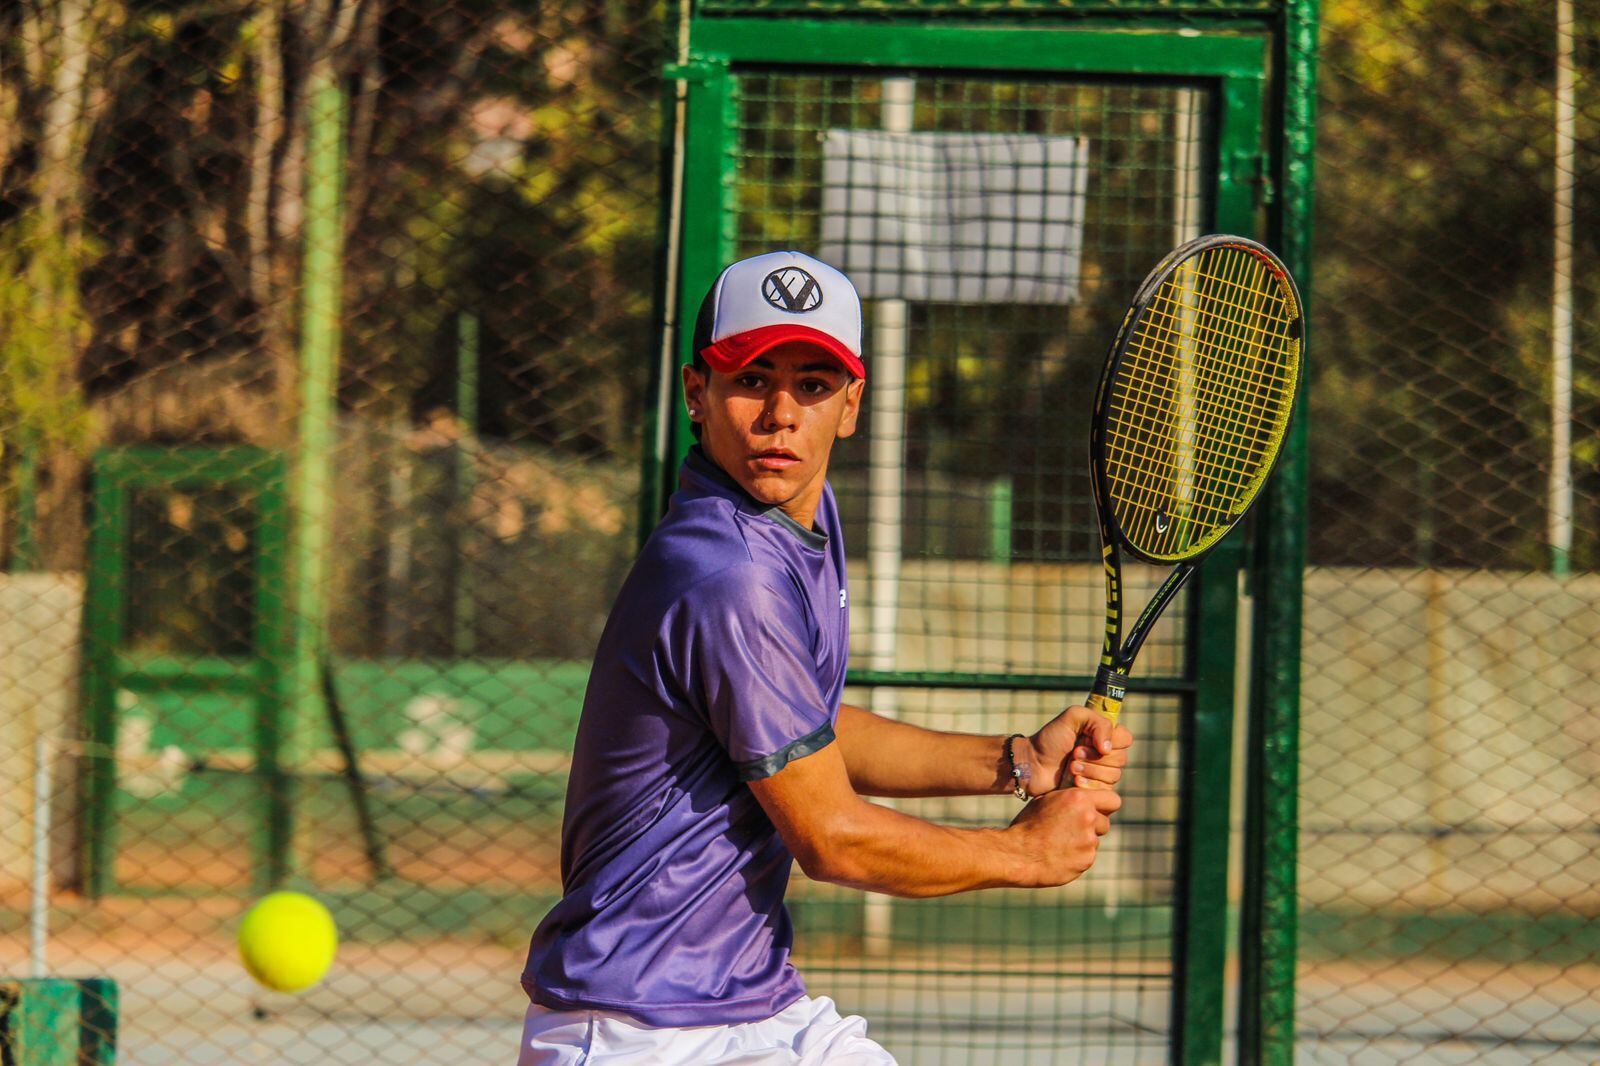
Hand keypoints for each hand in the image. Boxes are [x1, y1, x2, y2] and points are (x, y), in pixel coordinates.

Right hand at [1008, 786, 1122, 886]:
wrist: (1017, 853)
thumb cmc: (1028, 825)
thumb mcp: (1046, 801)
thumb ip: (1070, 799)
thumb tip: (1085, 797)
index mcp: (1079, 798)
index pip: (1113, 799)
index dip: (1106, 805)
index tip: (1098, 810)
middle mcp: (1088, 818)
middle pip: (1105, 823)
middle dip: (1093, 826)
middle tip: (1072, 830)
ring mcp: (1089, 841)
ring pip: (1094, 841)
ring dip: (1083, 842)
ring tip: (1058, 844)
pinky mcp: (1086, 860)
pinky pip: (1087, 857)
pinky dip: (1076, 857)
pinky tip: (1058, 855)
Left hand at [1026, 705, 1132, 792]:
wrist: (1032, 765)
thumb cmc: (1049, 739)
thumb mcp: (1072, 718)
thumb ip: (1096, 721)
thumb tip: (1108, 747)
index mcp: (1102, 735)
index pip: (1126, 738)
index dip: (1112, 740)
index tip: (1089, 740)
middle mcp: (1105, 754)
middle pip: (1121, 759)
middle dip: (1095, 757)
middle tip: (1074, 753)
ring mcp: (1101, 773)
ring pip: (1114, 776)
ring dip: (1090, 770)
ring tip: (1070, 768)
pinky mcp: (1094, 790)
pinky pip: (1106, 791)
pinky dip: (1089, 785)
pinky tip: (1074, 781)